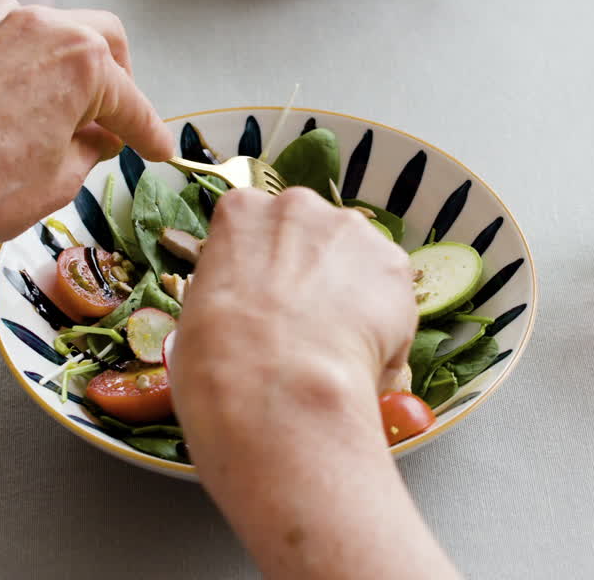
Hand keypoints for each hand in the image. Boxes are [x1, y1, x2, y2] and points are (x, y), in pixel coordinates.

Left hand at [0, 0, 174, 261]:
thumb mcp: (60, 182)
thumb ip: (91, 150)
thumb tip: (98, 140)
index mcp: (82, 63)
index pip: (133, 101)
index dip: (151, 133)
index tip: (156, 148)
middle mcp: (43, 30)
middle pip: (105, 41)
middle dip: (119, 81)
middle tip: (116, 124)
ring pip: (57, 28)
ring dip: (72, 63)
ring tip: (68, 111)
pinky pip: (10, 30)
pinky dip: (27, 54)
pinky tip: (25, 90)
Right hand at [172, 187, 417, 446]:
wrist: (277, 386)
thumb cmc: (219, 359)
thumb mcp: (199, 314)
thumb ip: (231, 293)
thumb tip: (248, 316)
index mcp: (242, 211)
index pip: (257, 227)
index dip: (265, 267)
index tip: (268, 298)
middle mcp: (299, 206)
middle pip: (313, 235)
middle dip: (313, 272)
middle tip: (306, 324)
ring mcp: (352, 231)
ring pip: (357, 261)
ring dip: (352, 295)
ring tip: (337, 349)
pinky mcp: (394, 264)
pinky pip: (392, 296)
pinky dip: (385, 326)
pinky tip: (361, 360)